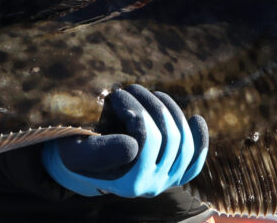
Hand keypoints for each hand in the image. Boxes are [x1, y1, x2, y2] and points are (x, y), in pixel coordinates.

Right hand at [42, 84, 208, 196]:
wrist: (80, 165)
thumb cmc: (77, 151)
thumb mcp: (80, 149)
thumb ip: (102, 151)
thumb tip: (134, 146)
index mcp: (128, 183)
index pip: (148, 137)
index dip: (135, 108)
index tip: (115, 95)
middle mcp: (151, 187)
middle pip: (170, 136)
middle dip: (150, 103)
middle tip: (129, 88)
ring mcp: (166, 181)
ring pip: (184, 140)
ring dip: (168, 109)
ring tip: (147, 94)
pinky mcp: (174, 175)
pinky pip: (194, 160)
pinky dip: (199, 139)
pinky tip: (196, 119)